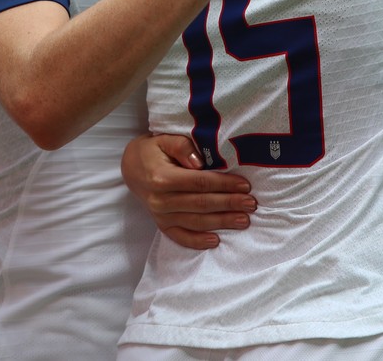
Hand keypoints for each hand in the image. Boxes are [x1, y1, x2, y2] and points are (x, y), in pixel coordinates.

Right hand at [122, 133, 255, 249]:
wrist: (131, 167)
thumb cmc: (153, 150)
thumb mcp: (164, 139)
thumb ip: (182, 147)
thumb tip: (199, 162)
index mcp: (162, 178)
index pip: (199, 183)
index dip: (223, 184)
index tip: (244, 185)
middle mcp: (160, 200)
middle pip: (201, 204)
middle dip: (229, 204)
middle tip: (251, 205)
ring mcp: (160, 215)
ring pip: (195, 222)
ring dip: (221, 222)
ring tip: (243, 221)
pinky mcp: (161, 224)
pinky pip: (180, 236)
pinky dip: (197, 241)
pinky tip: (216, 241)